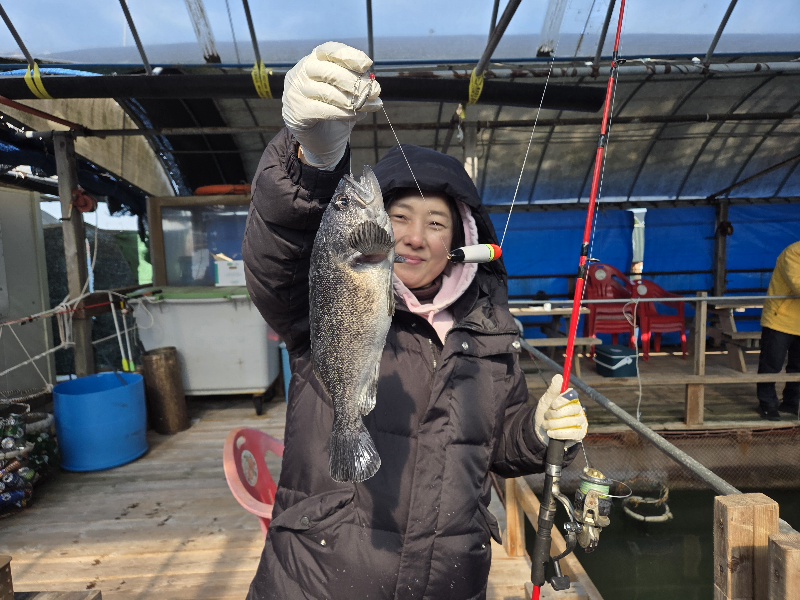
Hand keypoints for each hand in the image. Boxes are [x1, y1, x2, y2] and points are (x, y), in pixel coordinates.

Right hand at [282, 41, 381, 169]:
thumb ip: (357, 83)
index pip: (329, 50)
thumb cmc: (335, 107)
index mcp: (314, 60)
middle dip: (356, 82)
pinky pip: (324, 111)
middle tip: (375, 91)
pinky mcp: (297, 113)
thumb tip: (373, 86)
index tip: (367, 65)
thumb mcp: (347, 90)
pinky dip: (344, 113)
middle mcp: (301, 72)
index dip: (349, 55)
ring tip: (369, 106)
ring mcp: (296, 92)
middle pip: (330, 71)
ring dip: (354, 101)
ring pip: (328, 93)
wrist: (319, 137)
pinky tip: (355, 115)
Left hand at [534, 374, 587, 446]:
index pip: (572, 396)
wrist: (540, 432)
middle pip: (573, 409)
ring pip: (571, 421)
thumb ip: (552, 390)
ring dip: (554, 424)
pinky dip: (558, 433)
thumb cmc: (545, 413)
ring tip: (546, 425)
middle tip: (546, 416)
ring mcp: (581, 422)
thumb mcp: (546, 401)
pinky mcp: (579, 434)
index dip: (562, 400)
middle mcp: (578, 409)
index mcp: (571, 399)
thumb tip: (558, 376)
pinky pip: (572, 433)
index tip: (552, 405)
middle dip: (555, 414)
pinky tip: (551, 433)